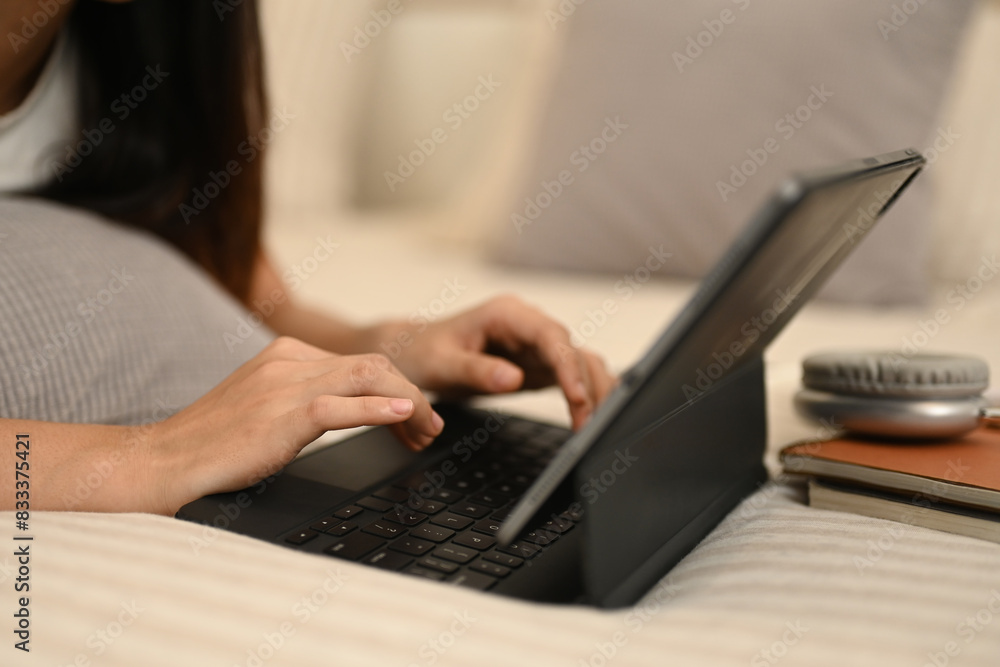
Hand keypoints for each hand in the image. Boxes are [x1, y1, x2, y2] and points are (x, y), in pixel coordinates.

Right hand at [145, 337, 442, 514]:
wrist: (163, 461)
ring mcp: (285, 385)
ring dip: (408, 404)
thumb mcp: (267, 409)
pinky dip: (379, 409)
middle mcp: (289, 362)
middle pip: (374, 365)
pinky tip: (402, 417)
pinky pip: (341, 405)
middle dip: (412, 396)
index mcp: (286, 355)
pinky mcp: (282, 416)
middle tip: (430, 429)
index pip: (361, 362)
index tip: (415, 419)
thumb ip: (307, 401)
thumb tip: (354, 410)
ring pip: (368, 378)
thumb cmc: (214, 444)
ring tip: (427, 430)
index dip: (397, 389)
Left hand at [364, 295, 616, 429]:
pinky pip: (573, 376)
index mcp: (506, 315)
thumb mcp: (440, 363)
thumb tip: (513, 379)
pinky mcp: (539, 365)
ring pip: (581, 362)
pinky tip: (598, 415)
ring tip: (595, 427)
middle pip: (573, 350)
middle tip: (589, 426)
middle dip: (586, 387)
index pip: (551, 335)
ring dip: (594, 392)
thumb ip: (476, 370)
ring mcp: (536, 345)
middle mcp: (528, 325)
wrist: (414, 354)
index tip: (577, 396)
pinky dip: (588, 394)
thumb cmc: (423, 352)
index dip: (569, 365)